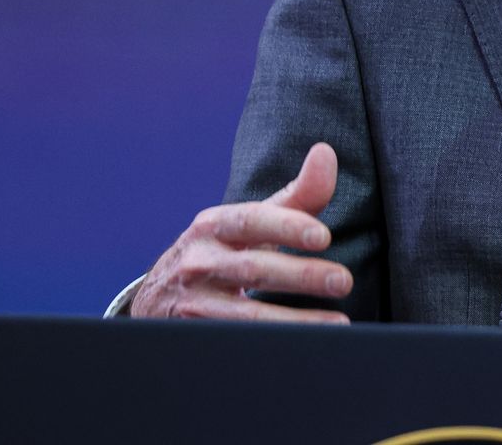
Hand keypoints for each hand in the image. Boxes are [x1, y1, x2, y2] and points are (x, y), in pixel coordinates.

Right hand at [131, 142, 353, 322]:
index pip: (251, 220)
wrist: (158, 298)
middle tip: (343, 281)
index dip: (286, 226)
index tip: (323, 236)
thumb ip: (294, 197)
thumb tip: (326, 152)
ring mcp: (194, 302)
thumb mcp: (248, 224)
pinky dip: (271, 344)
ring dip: (295, 320)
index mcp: (214, 226)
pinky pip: (237, 340)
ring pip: (247, 314)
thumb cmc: (220, 252)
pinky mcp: (196, 336)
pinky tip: (303, 347)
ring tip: (338, 323)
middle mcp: (200, 261)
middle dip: (302, 275)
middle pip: (253, 269)